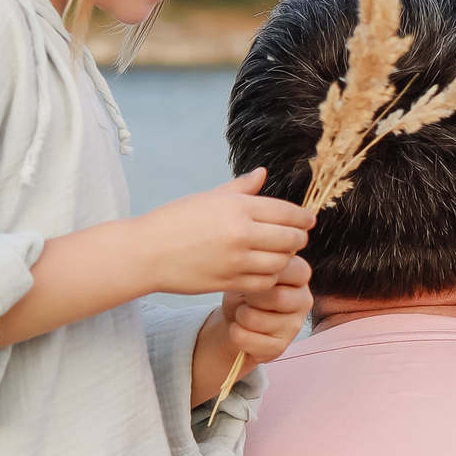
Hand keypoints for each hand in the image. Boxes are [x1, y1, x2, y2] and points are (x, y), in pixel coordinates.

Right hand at [137, 168, 313, 296]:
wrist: (146, 253)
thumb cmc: (174, 221)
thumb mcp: (208, 197)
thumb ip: (240, 188)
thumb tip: (262, 173)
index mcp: (237, 207)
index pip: (286, 212)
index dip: (303, 217)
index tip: (309, 219)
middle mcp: (240, 233)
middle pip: (290, 239)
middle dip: (299, 238)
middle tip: (298, 237)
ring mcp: (236, 261)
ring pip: (281, 262)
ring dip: (286, 258)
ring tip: (281, 254)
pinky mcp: (229, 282)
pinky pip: (264, 282)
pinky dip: (271, 276)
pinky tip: (265, 270)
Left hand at [187, 256, 311, 406]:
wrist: (233, 320)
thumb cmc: (245, 292)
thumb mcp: (250, 271)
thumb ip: (261, 266)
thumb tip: (261, 265)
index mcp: (300, 276)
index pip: (295, 270)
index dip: (268, 274)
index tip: (256, 277)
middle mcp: (303, 300)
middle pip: (277, 297)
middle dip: (251, 297)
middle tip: (247, 298)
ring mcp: (294, 326)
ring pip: (255, 319)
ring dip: (240, 316)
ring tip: (242, 314)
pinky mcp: (279, 347)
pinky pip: (247, 339)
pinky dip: (236, 334)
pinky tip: (242, 330)